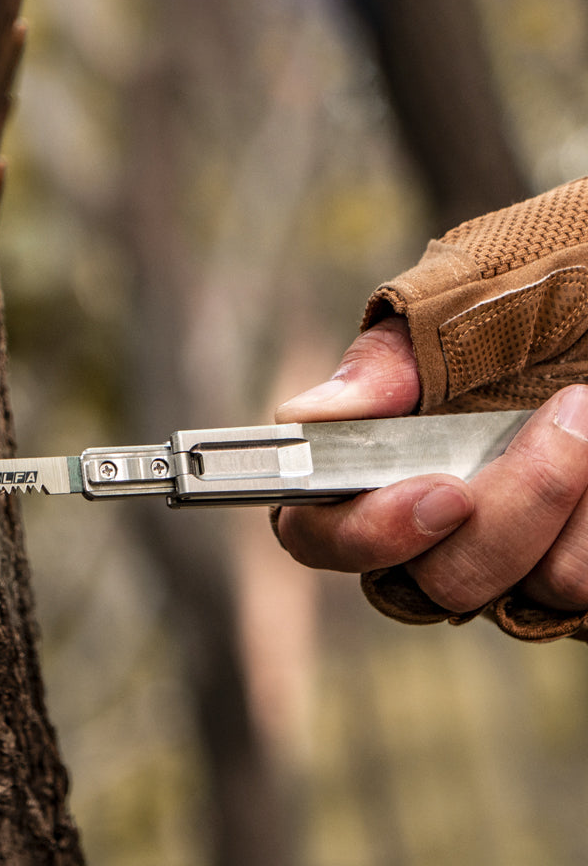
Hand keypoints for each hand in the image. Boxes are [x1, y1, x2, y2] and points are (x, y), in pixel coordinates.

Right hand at [274, 317, 587, 612]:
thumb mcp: (471, 296)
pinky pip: (573, 590)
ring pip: (508, 593)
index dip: (361, 534)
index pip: (317, 533)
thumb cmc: (551, 272)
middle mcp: (431, 521)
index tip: (442, 492)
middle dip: (501, 515)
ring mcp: (506, 555)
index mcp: (373, 453)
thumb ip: (390, 358)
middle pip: (425, 582)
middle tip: (565, 419)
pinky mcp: (566, 566)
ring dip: (556, 503)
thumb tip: (306, 416)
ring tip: (587, 414)